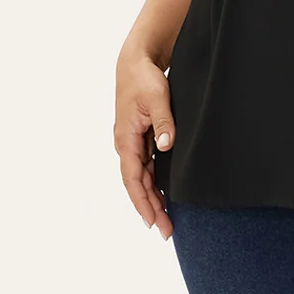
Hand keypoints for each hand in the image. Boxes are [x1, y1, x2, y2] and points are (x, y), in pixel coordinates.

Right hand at [114, 48, 175, 238]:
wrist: (136, 62)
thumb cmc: (144, 78)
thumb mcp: (156, 97)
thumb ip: (163, 122)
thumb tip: (165, 146)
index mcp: (125, 138)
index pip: (132, 178)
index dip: (142, 201)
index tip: (153, 221)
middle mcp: (125, 144)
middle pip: (137, 185)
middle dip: (150, 209)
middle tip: (167, 231)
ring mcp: (132, 143)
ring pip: (141, 179)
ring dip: (153, 200)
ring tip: (167, 221)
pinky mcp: (140, 139)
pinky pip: (146, 168)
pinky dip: (154, 185)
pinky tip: (165, 198)